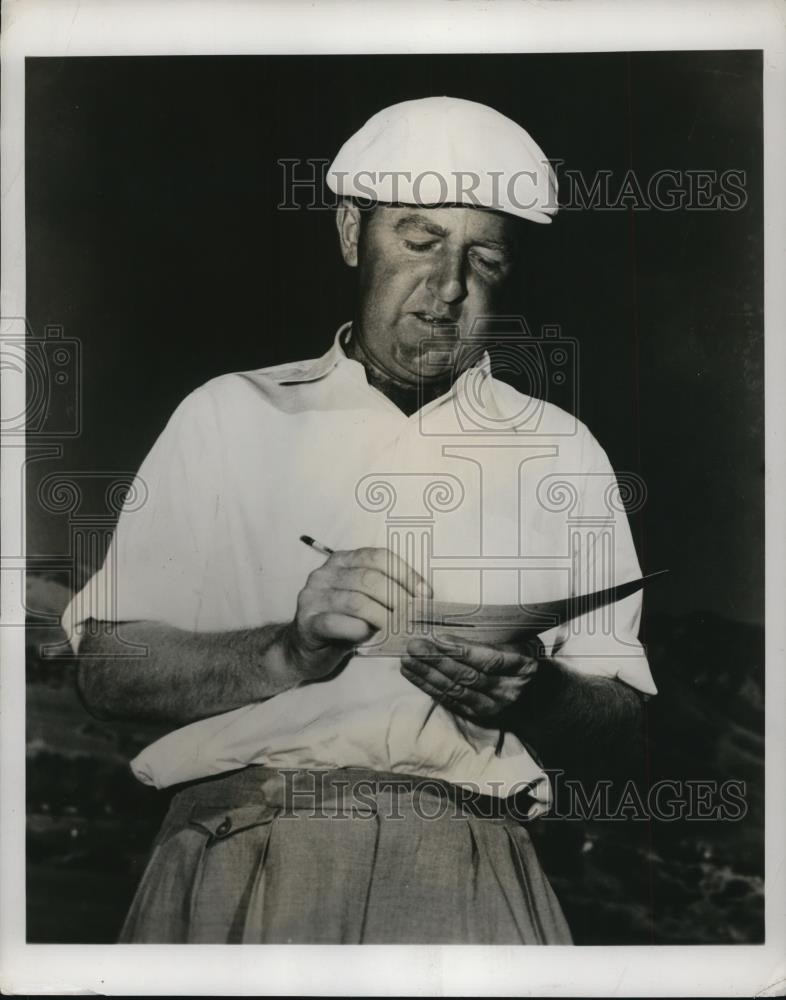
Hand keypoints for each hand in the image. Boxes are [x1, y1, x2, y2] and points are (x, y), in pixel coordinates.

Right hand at [284, 547, 429, 679]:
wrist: (306, 649)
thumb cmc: (343, 623)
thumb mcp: (366, 602)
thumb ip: (386, 593)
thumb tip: (422, 599)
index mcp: (342, 560)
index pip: (378, 557)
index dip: (406, 574)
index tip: (425, 594)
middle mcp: (324, 573)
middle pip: (369, 578)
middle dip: (398, 598)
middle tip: (414, 616)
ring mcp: (313, 597)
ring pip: (356, 601)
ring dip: (383, 616)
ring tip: (398, 628)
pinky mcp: (307, 622)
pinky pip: (337, 623)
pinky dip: (358, 629)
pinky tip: (368, 634)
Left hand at [401, 634, 541, 721]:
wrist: (535, 691)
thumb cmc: (521, 654)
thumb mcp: (519, 638)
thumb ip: (495, 631)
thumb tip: (454, 614)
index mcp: (523, 665)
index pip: (490, 659)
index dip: (463, 650)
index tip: (439, 638)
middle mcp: (509, 690)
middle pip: (469, 676)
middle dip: (438, 660)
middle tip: (414, 646)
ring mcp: (493, 706)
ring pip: (456, 690)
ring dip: (427, 674)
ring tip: (407, 659)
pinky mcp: (477, 715)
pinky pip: (449, 700)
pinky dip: (428, 687)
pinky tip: (412, 674)